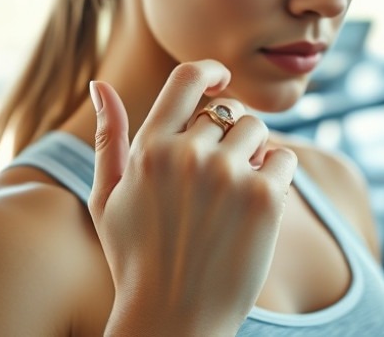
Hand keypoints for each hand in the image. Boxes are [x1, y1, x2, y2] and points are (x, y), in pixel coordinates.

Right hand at [89, 60, 297, 335]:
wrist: (173, 320)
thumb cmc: (137, 260)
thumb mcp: (107, 199)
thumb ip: (107, 138)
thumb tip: (98, 84)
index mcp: (149, 148)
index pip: (188, 79)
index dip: (210, 70)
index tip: (221, 78)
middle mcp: (187, 154)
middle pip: (228, 112)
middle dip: (229, 137)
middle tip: (220, 179)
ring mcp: (227, 174)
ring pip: (258, 131)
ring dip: (253, 154)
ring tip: (235, 196)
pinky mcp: (263, 198)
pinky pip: (284, 159)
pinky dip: (278, 176)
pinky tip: (256, 207)